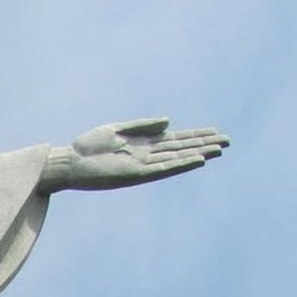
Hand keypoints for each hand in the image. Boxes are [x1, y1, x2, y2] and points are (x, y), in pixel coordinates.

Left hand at [39, 118, 228, 192]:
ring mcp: (143, 165)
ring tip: (219, 150)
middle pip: (182, 148)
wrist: (68, 162)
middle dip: (204, 144)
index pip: (176, 139)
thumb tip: (169, 122)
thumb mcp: (116, 129)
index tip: (216, 132)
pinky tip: (196, 160)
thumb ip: (142, 125)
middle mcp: (147, 155)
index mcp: (142, 143)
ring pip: (177, 158)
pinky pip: (163, 169)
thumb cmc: (88, 146)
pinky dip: (180, 164)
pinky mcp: (135, 174)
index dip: (196, 136)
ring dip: (198, 154)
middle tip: (228, 141)